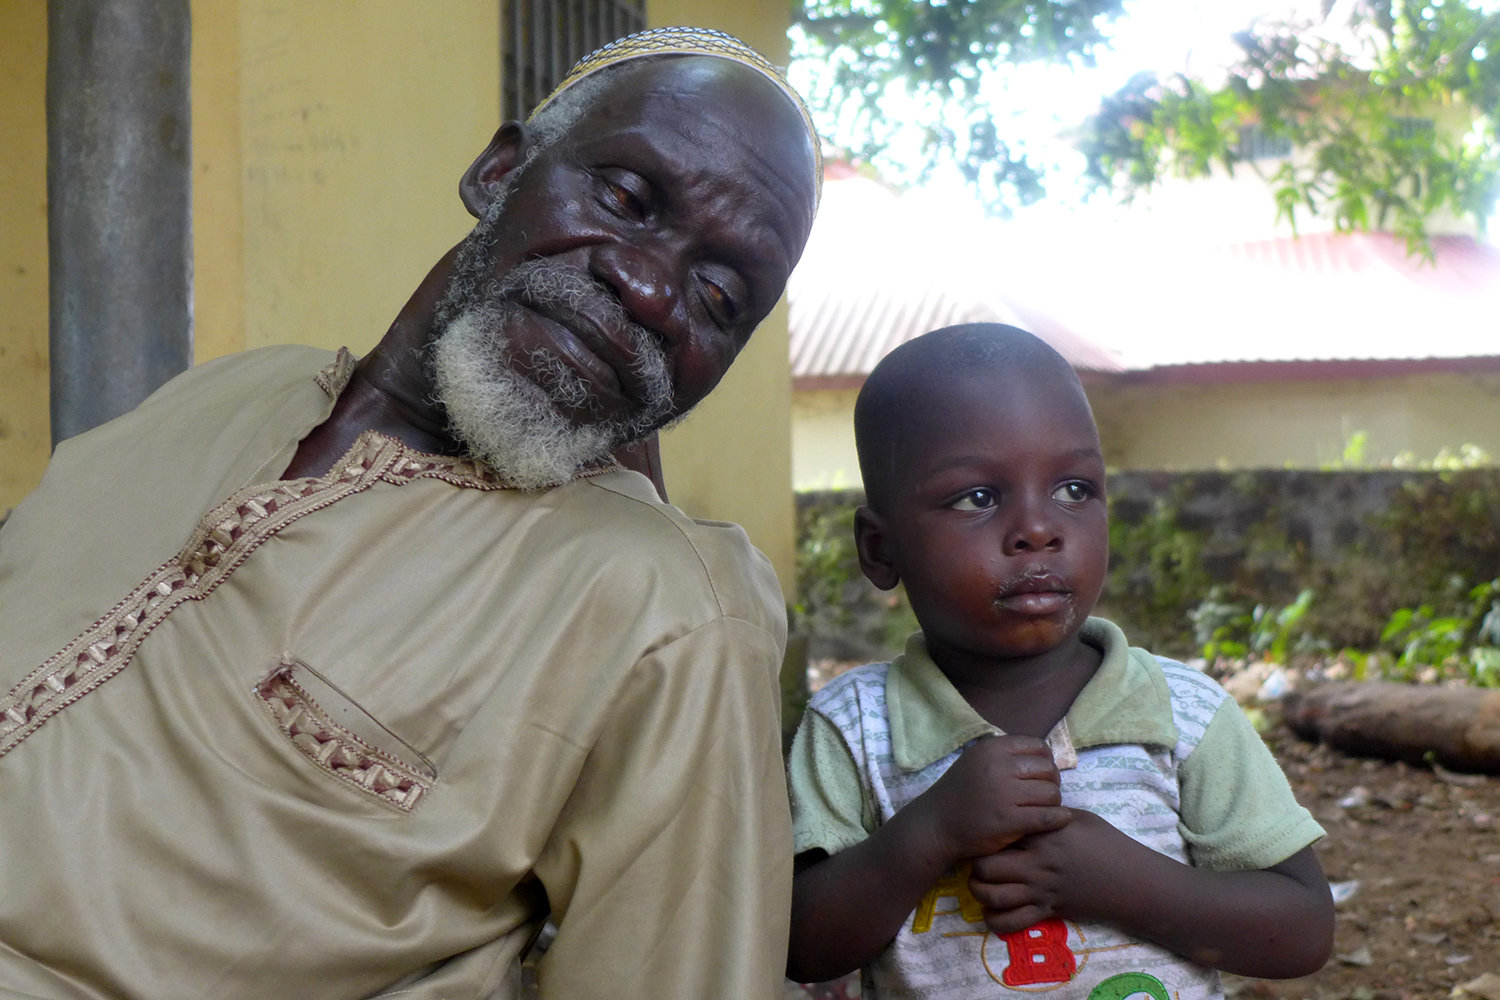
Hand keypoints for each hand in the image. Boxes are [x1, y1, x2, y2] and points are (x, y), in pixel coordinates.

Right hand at [908, 734, 1070, 866]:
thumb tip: (1044, 756)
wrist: (935, 825)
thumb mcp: (976, 761)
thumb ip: (1005, 756)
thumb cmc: (959, 793)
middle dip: (1051, 783)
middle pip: (1048, 770)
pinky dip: (1058, 819)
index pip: (1038, 747)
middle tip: (1043, 796)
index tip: (1039, 776)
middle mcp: (998, 767)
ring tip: (1042, 809)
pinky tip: (1058, 821)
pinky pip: (1048, 817)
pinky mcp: (1008, 821)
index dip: (1045, 762)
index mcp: (992, 749)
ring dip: (1052, 803)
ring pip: (1051, 794)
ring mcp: (1004, 794)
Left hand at [967, 807, 1123, 933]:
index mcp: (1043, 836)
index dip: (989, 828)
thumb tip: (1025, 806)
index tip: (986, 826)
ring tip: (979, 882)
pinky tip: (991, 910)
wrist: (1130, 880)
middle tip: (977, 857)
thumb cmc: (1106, 844)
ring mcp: (1041, 891)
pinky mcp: (1047, 912)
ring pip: (993, 896)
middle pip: (986, 866)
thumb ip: (1048, 815)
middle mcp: (1037, 865)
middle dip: (975, 862)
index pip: (1001, 831)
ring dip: (979, 890)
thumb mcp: (1078, 818)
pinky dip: (995, 919)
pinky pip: (1012, 922)